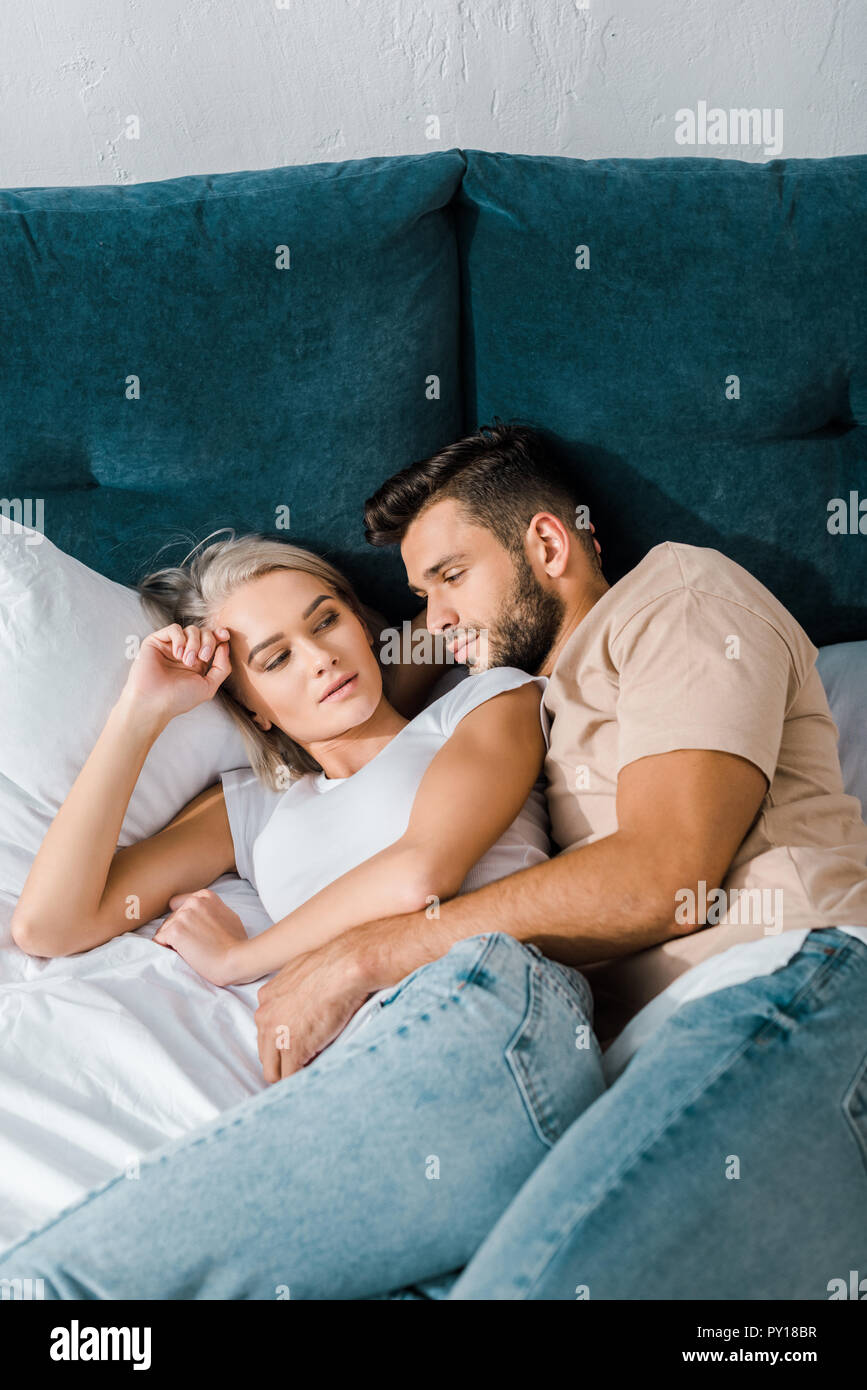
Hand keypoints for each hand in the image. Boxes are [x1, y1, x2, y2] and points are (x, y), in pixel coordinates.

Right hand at [123, 623, 231, 721]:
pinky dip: (180, 639)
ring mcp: (171, 646)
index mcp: (198, 662)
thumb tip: (225, 645)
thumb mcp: (208, 686)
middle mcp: (185, 652)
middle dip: (208, 642)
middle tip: (202, 657)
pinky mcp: (156, 641)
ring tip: (186, 660)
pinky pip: (174, 629)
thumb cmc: (178, 699)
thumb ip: (222, 667)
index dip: (220, 634)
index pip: (212, 641)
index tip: (225, 636)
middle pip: (204, 632)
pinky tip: (177, 653)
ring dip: (194, 643)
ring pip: (191, 629)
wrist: (153, 703)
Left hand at [154, 889, 248, 985]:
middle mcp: (193, 902)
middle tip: (192, 945)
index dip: (184, 921)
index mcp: (205, 896)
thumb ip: (212, 910)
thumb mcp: (228, 916)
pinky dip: (164, 949)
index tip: (191, 932)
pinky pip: (159, 941)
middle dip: (177, 931)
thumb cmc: (237, 942)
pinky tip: (178, 955)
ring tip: (188, 951)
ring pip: (164, 929)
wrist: (237, 959)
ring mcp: (183, 916)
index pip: (180, 904)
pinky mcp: (175, 932)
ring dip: (171, 941)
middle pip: (171, 918)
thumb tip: (203, 916)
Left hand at [255, 931, 374, 1082]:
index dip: (283, 1040)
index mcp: (266, 997)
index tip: (299, 1043)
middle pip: (265, 1053)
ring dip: (290, 1073)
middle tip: (304, 1063)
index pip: (266, 1030)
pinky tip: (314, 1075)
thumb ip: (296, 991)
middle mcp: (265, 1016)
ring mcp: (277, 1034)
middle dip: (282, 1060)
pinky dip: (301, 1080)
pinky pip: (290, 1077)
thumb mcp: (304, 972)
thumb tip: (306, 1001)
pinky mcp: (293, 1048)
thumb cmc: (334, 964)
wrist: (345, 967)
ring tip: (309, 1072)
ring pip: (273, 1071)